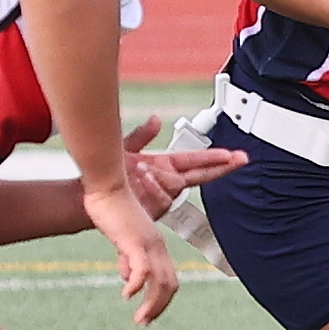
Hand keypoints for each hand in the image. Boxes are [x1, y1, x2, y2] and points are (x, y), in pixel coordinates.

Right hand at [84, 180, 180, 324]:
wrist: (107, 185)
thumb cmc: (112, 208)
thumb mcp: (122, 237)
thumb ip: (126, 256)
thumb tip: (126, 277)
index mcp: (156, 245)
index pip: (168, 279)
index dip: (161, 300)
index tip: (148, 315)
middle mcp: (157, 246)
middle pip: (169, 285)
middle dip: (159, 308)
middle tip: (144, 323)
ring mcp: (148, 244)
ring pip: (159, 282)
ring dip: (151, 305)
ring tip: (139, 319)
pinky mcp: (134, 242)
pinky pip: (141, 270)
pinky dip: (136, 286)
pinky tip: (126, 296)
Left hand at [117, 114, 246, 219]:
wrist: (91, 196)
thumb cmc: (107, 175)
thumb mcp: (124, 149)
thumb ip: (142, 135)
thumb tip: (155, 119)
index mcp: (166, 166)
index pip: (197, 162)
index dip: (218, 160)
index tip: (237, 156)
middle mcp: (168, 182)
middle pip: (200, 175)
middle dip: (220, 167)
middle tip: (237, 159)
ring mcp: (161, 196)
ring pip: (175, 185)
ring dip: (164, 178)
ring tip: (143, 170)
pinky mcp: (152, 209)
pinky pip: (161, 198)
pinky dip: (153, 189)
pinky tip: (142, 179)